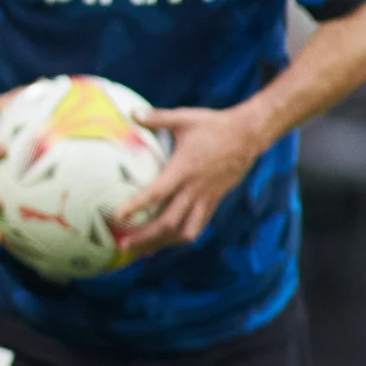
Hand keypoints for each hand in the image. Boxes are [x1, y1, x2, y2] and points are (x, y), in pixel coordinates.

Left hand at [111, 107, 267, 258]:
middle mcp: (195, 189)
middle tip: (122, 245)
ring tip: (142, 252)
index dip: (136, 206)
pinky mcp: (214, 201)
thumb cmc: (214, 125)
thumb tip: (131, 112)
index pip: (156, 193)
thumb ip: (156, 118)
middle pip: (168, 222)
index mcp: (184, 170)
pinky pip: (197, 226)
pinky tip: (167, 241)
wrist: (249, 135)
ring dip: (162, 244)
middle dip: (144, 237)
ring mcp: (206, 198)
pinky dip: (180, 237)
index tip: (117, 217)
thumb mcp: (184, 118)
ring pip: (184, 231)